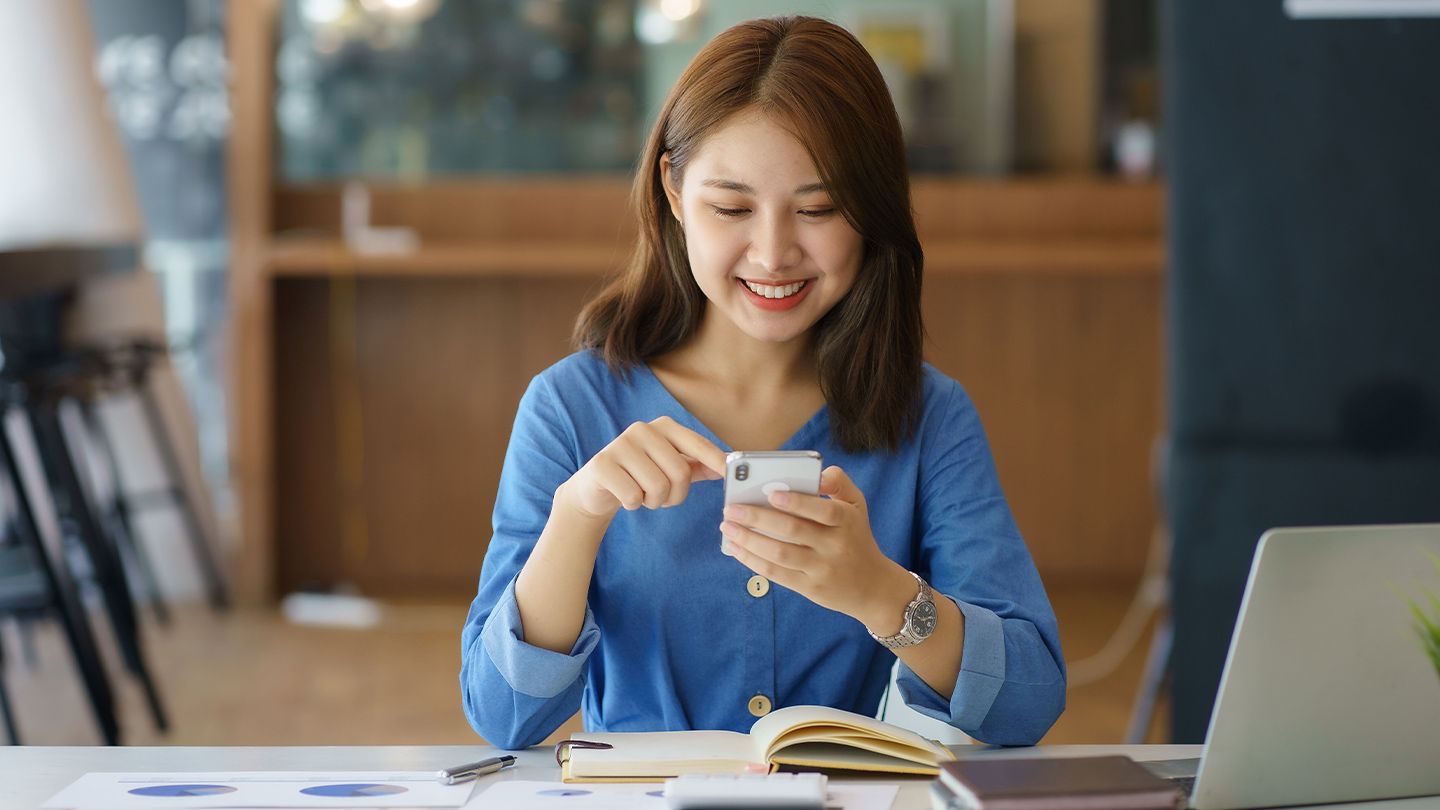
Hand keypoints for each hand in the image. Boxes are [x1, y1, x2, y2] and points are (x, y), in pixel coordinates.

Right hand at [560, 416, 726, 519]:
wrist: (597, 486)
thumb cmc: (641, 476)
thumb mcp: (671, 468)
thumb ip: (700, 465)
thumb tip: (729, 463)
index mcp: (664, 427)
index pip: (697, 444)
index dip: (716, 460)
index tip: (731, 473)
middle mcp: (643, 429)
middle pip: (680, 473)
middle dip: (675, 496)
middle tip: (663, 498)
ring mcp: (621, 444)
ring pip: (658, 487)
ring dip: (654, 502)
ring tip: (643, 495)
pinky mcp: (603, 464)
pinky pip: (634, 496)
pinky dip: (634, 504)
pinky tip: (625, 496)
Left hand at [719, 466, 908, 624]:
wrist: (872, 586)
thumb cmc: (856, 536)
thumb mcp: (857, 504)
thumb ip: (837, 482)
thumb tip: (814, 473)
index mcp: (846, 520)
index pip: (821, 509)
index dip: (796, 502)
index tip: (770, 492)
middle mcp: (835, 545)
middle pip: (793, 531)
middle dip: (758, 519)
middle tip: (731, 509)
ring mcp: (822, 569)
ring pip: (780, 554)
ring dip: (749, 540)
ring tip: (727, 527)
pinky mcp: (810, 588)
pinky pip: (778, 574)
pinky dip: (753, 561)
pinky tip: (737, 549)